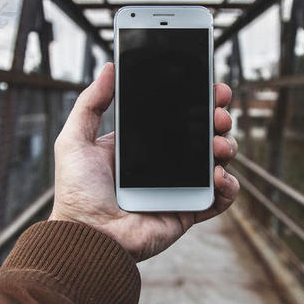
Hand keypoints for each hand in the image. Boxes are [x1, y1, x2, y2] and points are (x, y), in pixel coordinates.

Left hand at [49, 62, 239, 260]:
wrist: (87, 236)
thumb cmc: (76, 192)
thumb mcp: (74, 139)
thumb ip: (91, 102)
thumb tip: (110, 67)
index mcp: (142, 144)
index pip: (176, 115)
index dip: (197, 99)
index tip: (211, 86)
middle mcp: (164, 163)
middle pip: (203, 133)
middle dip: (217, 118)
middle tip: (219, 112)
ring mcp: (179, 187)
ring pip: (217, 161)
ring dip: (227, 146)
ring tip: (219, 144)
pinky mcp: (189, 211)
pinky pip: (220, 198)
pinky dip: (229, 185)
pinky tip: (220, 175)